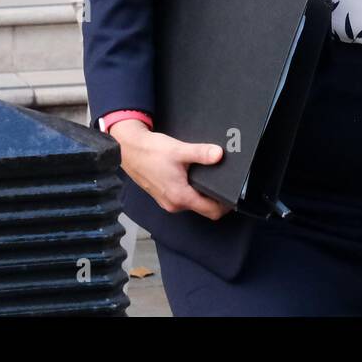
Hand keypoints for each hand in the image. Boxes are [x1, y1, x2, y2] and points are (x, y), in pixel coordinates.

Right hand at [108, 119, 232, 220]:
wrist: (128, 149)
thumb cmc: (150, 151)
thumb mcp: (179, 150)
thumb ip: (201, 153)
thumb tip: (220, 155)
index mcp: (180, 197)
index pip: (211, 211)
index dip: (225, 204)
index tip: (233, 193)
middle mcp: (174, 204)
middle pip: (203, 208)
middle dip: (215, 198)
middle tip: (224, 181)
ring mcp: (167, 201)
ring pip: (192, 202)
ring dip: (202, 193)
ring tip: (209, 176)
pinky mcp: (163, 195)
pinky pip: (183, 197)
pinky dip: (191, 190)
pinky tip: (192, 175)